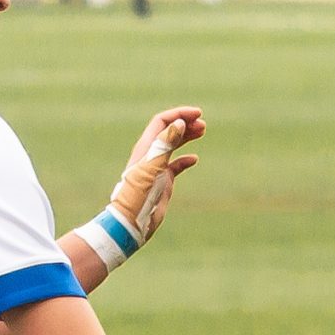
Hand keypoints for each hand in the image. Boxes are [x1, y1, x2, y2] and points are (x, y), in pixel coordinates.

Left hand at [111, 104, 204, 239]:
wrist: (131, 220)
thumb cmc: (138, 194)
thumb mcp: (152, 166)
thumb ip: (165, 144)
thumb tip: (180, 123)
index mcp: (146, 148)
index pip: (162, 122)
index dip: (179, 115)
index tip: (197, 114)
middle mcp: (151, 155)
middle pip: (169, 130)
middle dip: (185, 123)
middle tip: (203, 124)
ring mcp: (157, 167)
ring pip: (173, 145)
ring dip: (187, 136)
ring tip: (202, 131)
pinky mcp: (162, 181)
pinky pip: (176, 165)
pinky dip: (185, 159)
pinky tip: (194, 159)